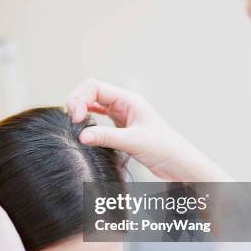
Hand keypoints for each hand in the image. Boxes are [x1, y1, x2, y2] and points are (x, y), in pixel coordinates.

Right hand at [67, 79, 232, 181]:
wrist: (178, 163)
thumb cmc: (165, 148)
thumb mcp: (133, 141)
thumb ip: (106, 137)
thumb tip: (81, 135)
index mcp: (128, 99)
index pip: (95, 87)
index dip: (80, 99)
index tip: (76, 118)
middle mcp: (123, 103)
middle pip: (91, 92)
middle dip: (77, 101)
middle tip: (71, 120)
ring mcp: (121, 115)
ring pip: (93, 103)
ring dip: (81, 109)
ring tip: (74, 123)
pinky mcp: (120, 127)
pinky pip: (98, 117)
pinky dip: (87, 120)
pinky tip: (83, 128)